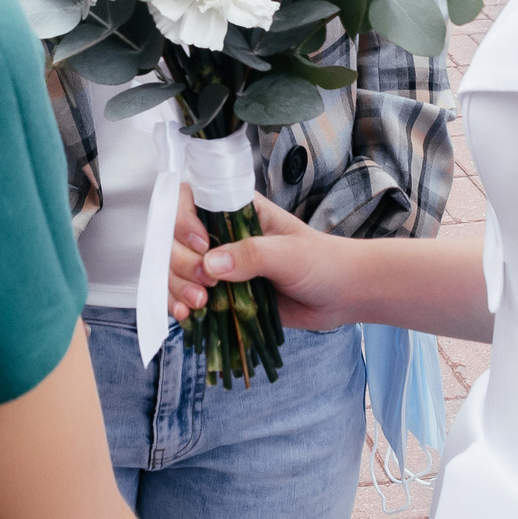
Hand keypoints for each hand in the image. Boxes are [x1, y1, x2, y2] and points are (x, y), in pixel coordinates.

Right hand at [173, 191, 364, 331]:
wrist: (341, 295)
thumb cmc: (322, 262)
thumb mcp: (289, 253)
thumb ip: (252, 255)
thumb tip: (211, 265)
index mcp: (237, 210)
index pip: (190, 200)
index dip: (184, 220)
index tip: (200, 246)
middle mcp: (221, 234)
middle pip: (176, 239)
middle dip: (182, 264)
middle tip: (206, 286)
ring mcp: (219, 266)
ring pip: (177, 270)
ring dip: (178, 288)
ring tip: (198, 306)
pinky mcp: (222, 295)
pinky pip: (188, 297)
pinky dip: (180, 307)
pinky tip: (186, 318)